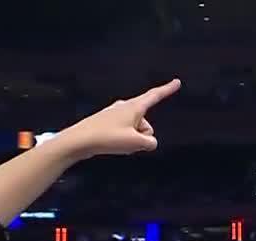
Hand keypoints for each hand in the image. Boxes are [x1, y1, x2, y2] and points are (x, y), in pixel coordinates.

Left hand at [54, 79, 180, 161]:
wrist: (79, 141)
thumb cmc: (108, 138)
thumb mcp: (136, 143)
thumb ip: (150, 142)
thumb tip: (149, 142)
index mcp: (134, 107)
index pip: (155, 96)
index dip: (168, 89)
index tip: (177, 82)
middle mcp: (125, 107)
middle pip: (146, 122)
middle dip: (143, 135)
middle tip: (129, 142)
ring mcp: (116, 114)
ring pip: (136, 129)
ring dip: (133, 139)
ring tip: (117, 143)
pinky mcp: (108, 122)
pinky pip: (125, 132)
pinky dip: (124, 139)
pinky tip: (112, 143)